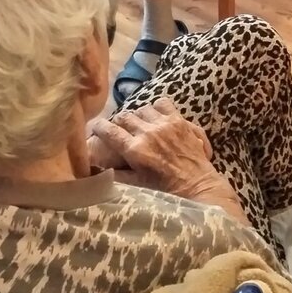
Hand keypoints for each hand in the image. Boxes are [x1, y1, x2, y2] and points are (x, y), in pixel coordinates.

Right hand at [89, 98, 216, 197]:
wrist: (196, 185)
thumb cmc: (165, 189)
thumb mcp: (137, 185)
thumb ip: (116, 175)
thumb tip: (96, 168)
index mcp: (135, 150)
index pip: (109, 130)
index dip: (99, 126)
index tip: (95, 126)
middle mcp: (148, 133)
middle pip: (124, 116)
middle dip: (118, 123)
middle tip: (119, 130)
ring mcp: (164, 124)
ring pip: (142, 109)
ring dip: (138, 116)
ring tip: (139, 126)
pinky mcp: (178, 120)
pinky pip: (162, 103)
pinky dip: (157, 108)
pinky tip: (157, 118)